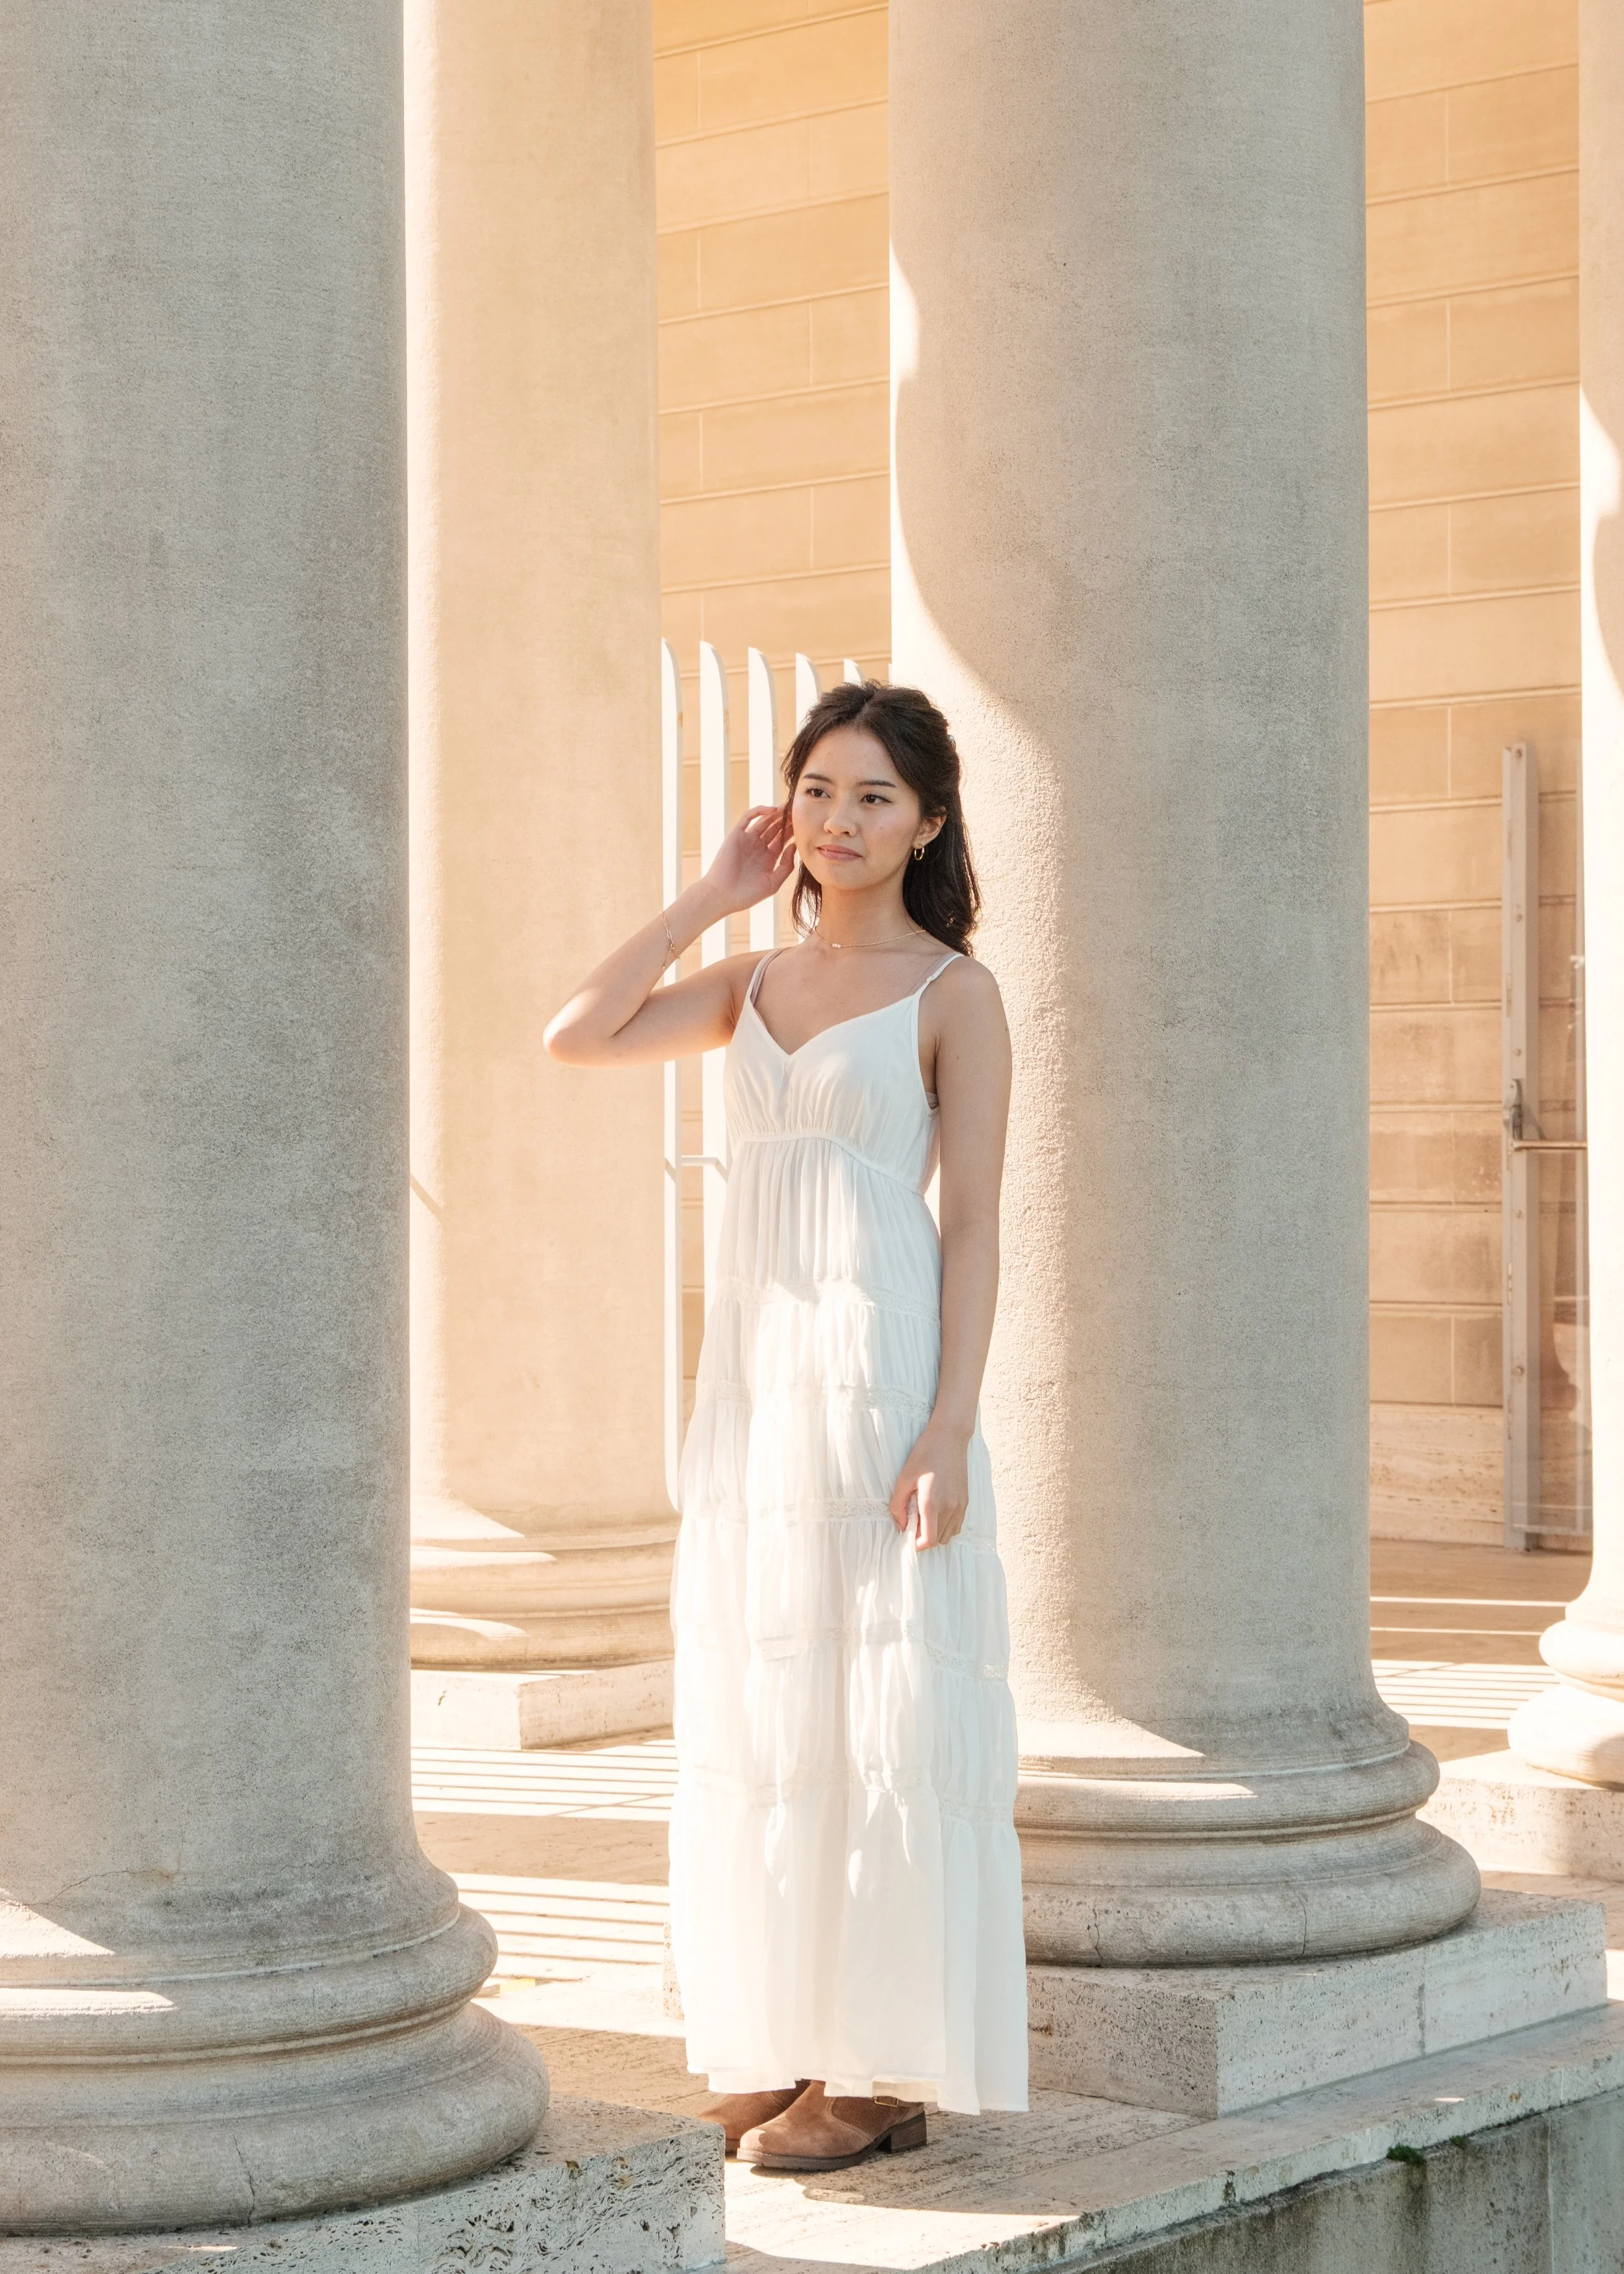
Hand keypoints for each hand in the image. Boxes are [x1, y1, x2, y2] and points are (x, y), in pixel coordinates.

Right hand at [704, 806, 796, 915]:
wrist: (723, 896)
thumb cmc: (747, 894)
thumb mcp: (773, 883)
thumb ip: (786, 866)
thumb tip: (794, 846)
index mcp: (769, 858)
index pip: (784, 839)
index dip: (794, 830)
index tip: (805, 824)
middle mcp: (759, 847)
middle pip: (776, 828)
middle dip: (787, 820)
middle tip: (799, 810)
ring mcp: (748, 840)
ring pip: (764, 821)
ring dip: (776, 813)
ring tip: (789, 806)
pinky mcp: (736, 835)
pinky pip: (748, 818)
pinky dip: (759, 811)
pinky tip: (772, 810)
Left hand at [887, 1423, 971, 1550]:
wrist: (950, 1437)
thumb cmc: (925, 1454)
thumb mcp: (904, 1477)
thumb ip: (898, 1505)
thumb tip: (900, 1525)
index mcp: (933, 1503)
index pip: (929, 1540)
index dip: (917, 1545)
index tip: (907, 1538)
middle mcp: (950, 1507)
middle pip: (938, 1541)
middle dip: (924, 1539)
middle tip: (913, 1525)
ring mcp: (960, 1505)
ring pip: (949, 1535)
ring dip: (936, 1533)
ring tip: (924, 1518)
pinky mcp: (966, 1501)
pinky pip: (957, 1525)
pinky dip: (946, 1527)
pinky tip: (936, 1514)